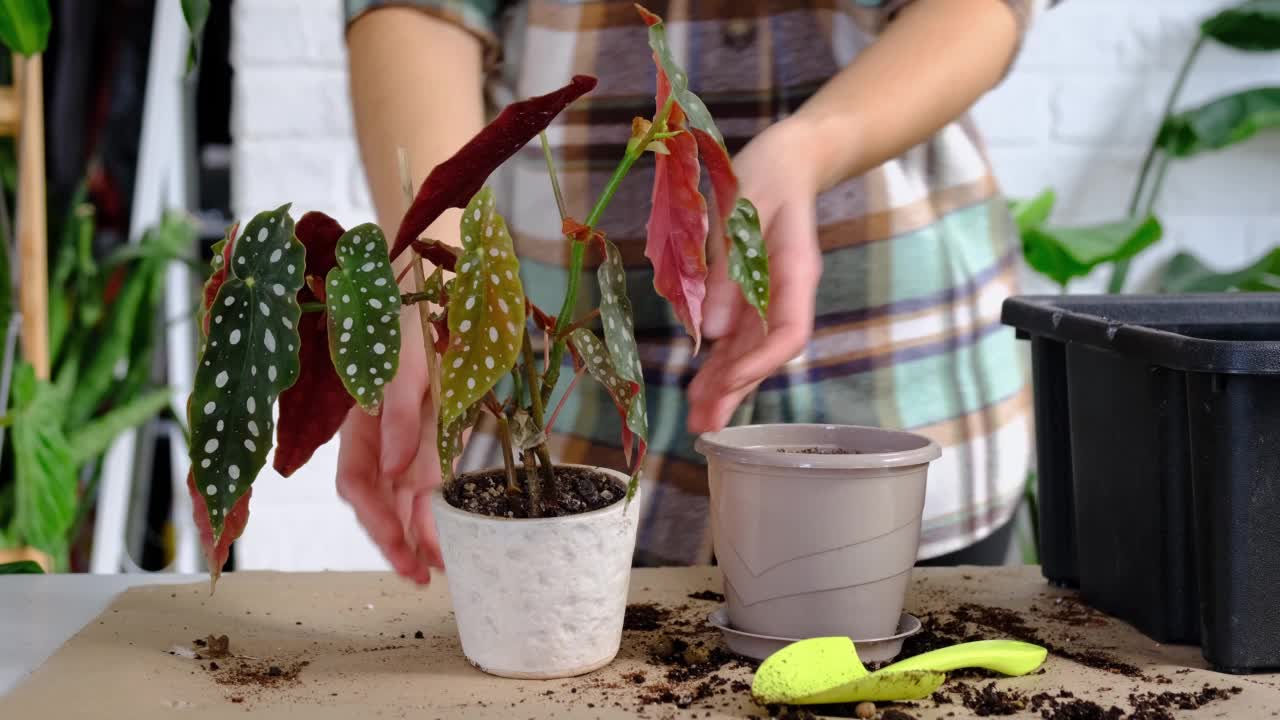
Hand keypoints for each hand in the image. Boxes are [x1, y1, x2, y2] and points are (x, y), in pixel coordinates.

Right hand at [335, 312, 443, 583]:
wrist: (434, 279)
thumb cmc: (408, 317)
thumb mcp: (405, 364)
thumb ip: (400, 417)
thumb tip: (393, 474)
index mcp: (359, 421)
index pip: (358, 485)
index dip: (377, 522)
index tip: (402, 552)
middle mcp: (378, 436)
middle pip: (379, 501)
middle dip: (396, 542)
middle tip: (420, 579)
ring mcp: (404, 436)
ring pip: (403, 497)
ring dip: (417, 534)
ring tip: (438, 570)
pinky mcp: (432, 431)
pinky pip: (429, 479)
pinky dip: (436, 510)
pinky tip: (448, 535)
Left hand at [687, 118, 822, 432]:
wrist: (791, 155)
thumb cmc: (770, 171)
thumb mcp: (743, 207)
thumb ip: (727, 265)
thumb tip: (709, 331)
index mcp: (795, 273)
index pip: (788, 334)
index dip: (759, 364)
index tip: (727, 384)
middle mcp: (785, 294)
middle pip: (765, 355)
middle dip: (734, 391)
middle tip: (703, 427)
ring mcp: (769, 297)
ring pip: (748, 351)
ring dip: (723, 385)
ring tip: (698, 419)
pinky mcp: (751, 293)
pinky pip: (736, 335)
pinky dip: (717, 360)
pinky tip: (700, 384)